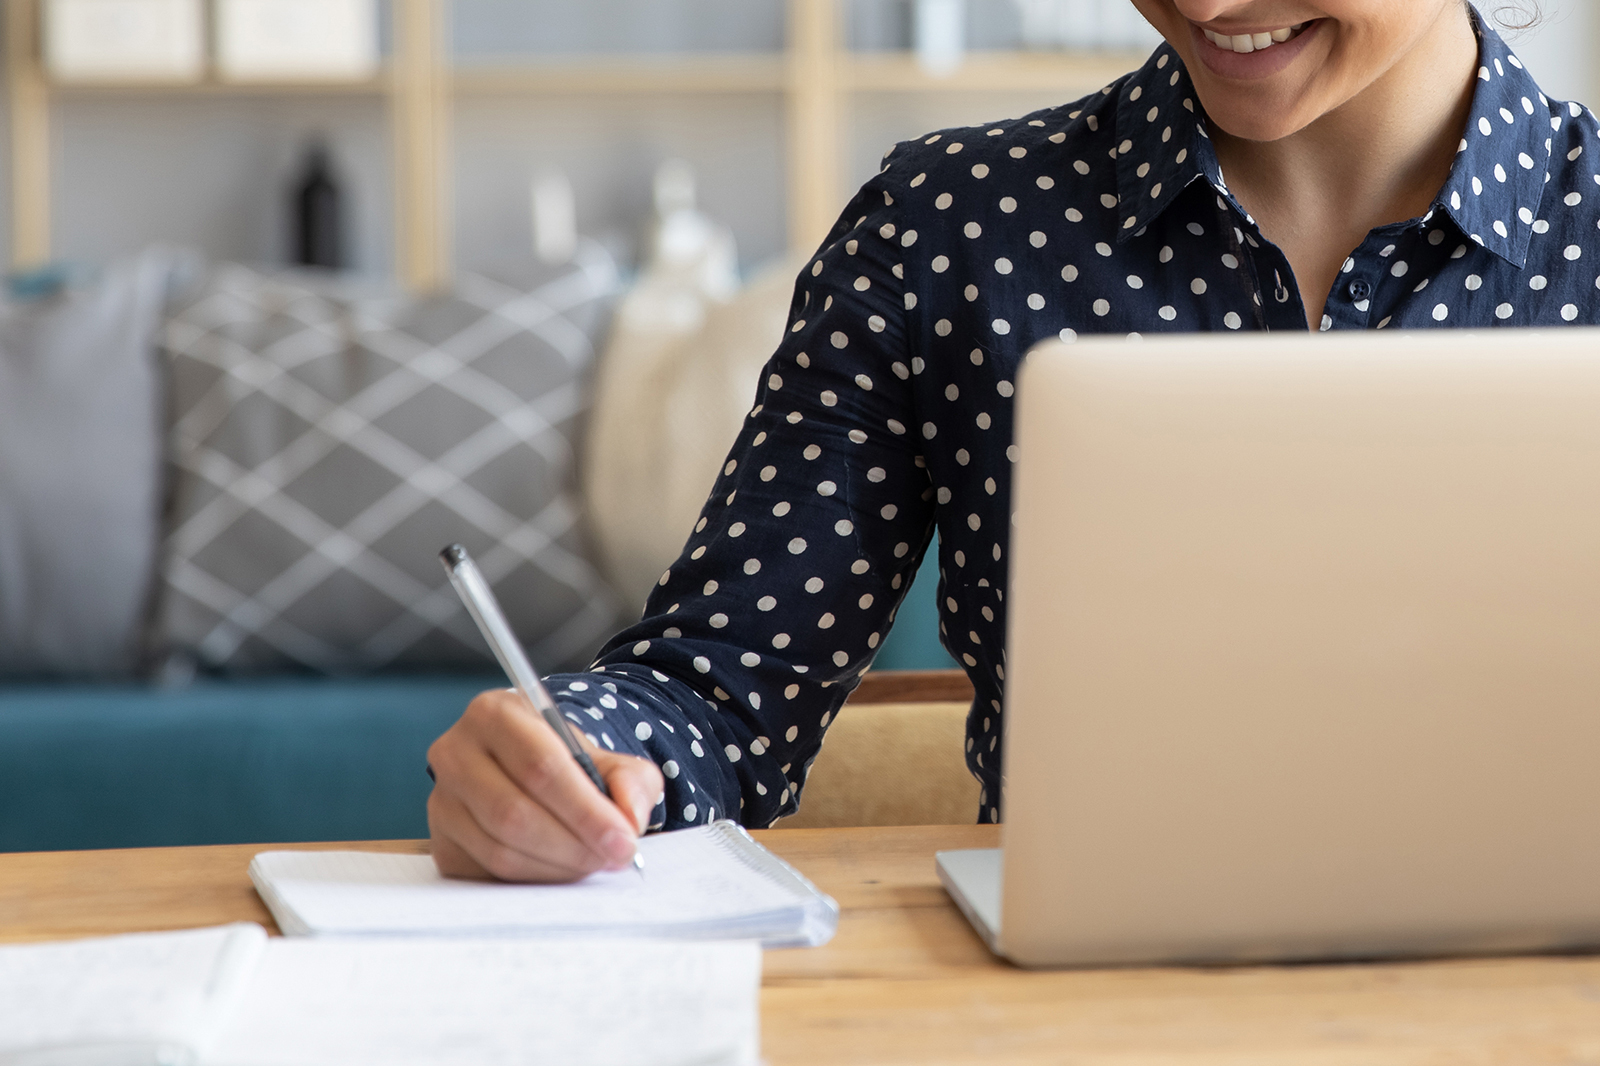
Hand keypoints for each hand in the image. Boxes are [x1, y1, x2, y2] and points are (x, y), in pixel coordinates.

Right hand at [426, 688, 664, 882]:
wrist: (529, 773)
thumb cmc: (567, 762)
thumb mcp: (608, 758)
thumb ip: (630, 780)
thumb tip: (629, 818)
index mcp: (494, 713)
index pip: (540, 766)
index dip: (585, 809)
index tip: (622, 839)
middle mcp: (455, 752)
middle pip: (514, 813)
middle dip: (573, 844)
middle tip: (612, 857)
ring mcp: (441, 800)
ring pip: (500, 849)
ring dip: (556, 866)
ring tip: (592, 861)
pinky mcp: (442, 842)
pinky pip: (488, 872)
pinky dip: (534, 879)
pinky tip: (561, 868)